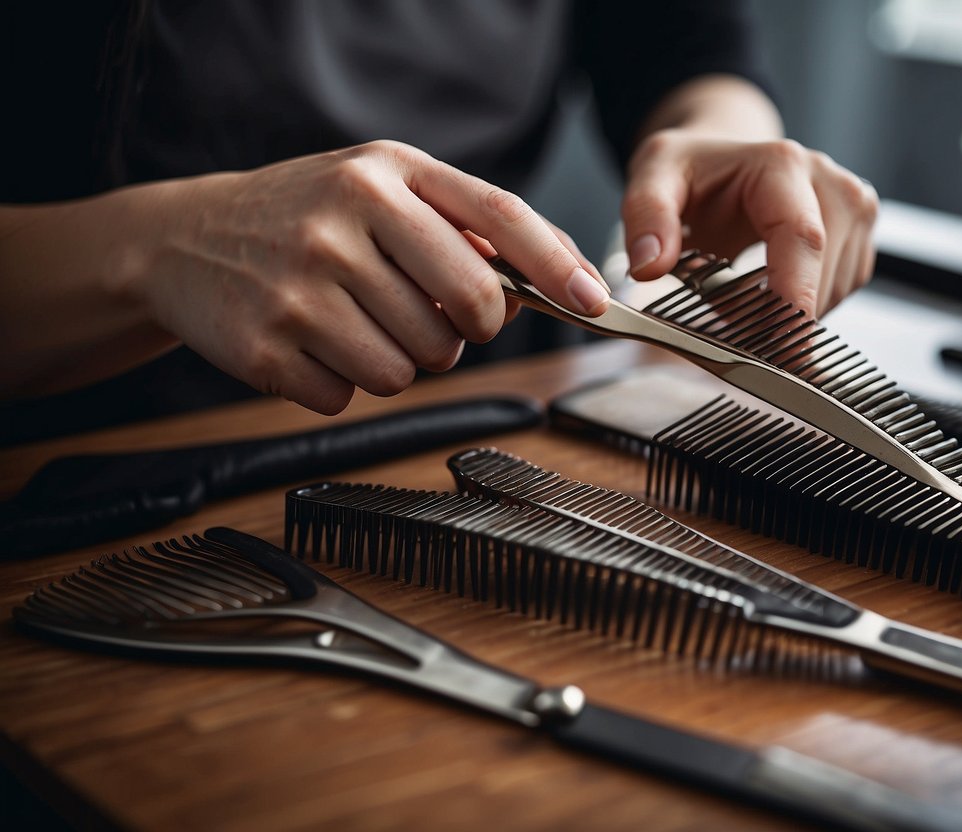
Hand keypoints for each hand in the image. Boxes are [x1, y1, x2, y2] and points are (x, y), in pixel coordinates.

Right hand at [133, 140, 607, 413]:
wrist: (180, 241)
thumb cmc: (301, 216)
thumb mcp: (378, 189)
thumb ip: (460, 224)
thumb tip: (547, 277)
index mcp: (384, 175)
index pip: (497, 216)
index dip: (556, 263)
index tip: (593, 299)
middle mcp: (345, 221)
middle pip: (465, 315)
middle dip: (461, 331)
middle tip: (425, 314)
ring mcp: (303, 285)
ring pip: (412, 369)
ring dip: (397, 360)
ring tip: (354, 321)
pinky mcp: (268, 347)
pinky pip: (352, 397)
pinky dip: (342, 383)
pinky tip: (312, 342)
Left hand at [621, 130, 877, 318]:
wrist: (721, 159)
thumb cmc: (691, 168)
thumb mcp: (652, 177)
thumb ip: (645, 216)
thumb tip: (649, 266)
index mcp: (781, 164)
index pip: (802, 238)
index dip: (794, 298)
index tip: (778, 348)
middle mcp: (830, 181)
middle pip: (823, 274)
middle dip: (781, 320)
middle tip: (731, 337)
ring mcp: (853, 208)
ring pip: (835, 291)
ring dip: (790, 316)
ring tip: (739, 301)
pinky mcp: (859, 235)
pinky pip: (841, 291)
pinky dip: (804, 308)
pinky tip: (768, 295)